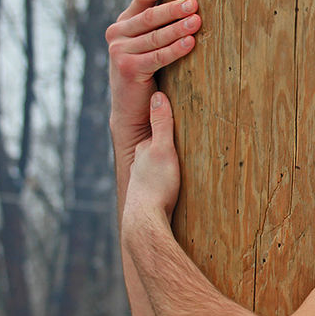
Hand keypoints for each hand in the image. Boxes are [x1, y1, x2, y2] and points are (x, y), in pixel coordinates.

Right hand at [106, 0, 200, 139]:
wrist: (134, 110)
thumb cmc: (150, 74)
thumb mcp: (150, 46)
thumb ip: (158, 27)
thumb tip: (191, 5)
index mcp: (124, 23)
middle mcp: (117, 34)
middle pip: (150, 16)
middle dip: (174, 9)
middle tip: (195, 3)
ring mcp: (119, 50)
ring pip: (155, 36)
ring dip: (178, 28)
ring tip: (197, 21)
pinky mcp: (127, 68)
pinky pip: (157, 56)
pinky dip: (175, 49)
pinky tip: (190, 43)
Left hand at [125, 92, 181, 226]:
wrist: (145, 219)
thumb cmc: (156, 184)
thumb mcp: (163, 150)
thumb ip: (161, 124)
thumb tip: (157, 96)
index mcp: (143, 148)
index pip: (155, 127)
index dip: (163, 117)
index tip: (171, 104)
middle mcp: (140, 161)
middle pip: (153, 145)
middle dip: (162, 139)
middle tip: (175, 129)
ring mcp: (143, 178)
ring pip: (153, 163)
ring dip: (163, 159)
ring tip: (174, 157)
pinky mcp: (149, 194)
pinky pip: (157, 178)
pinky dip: (164, 175)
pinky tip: (170, 182)